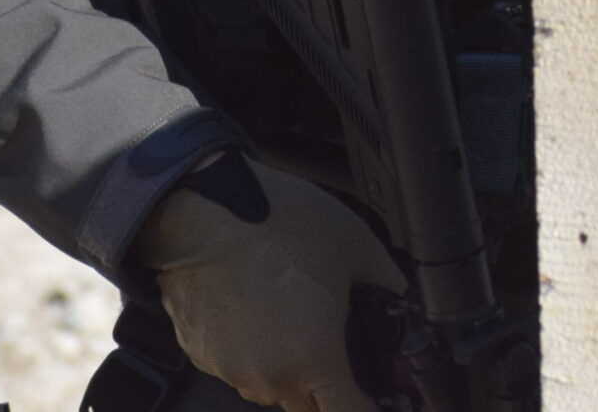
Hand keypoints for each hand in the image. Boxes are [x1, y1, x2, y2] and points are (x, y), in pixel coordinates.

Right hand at [135, 156, 406, 411]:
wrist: (205, 206)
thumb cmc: (280, 222)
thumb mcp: (356, 243)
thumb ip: (385, 279)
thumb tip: (397, 291)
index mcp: (316, 360)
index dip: (368, 408)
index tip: (374, 397)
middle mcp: (271, 378)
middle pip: (308, 406)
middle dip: (325, 386)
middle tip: (330, 341)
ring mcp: (230, 370)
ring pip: (269, 384)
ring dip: (284, 363)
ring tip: (287, 311)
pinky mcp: (200, 354)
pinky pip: (236, 364)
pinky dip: (249, 347)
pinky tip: (254, 305)